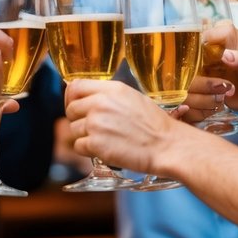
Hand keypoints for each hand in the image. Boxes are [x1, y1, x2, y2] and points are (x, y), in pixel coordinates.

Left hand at [64, 80, 183, 172]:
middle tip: (93, 128)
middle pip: (70, 109)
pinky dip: (88, 150)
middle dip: (78, 119)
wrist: (167, 146)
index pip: (75, 86)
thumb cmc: (155, 124)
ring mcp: (96, 124)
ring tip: (105, 140)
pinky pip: (78, 146)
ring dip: (84, 136)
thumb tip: (88, 99)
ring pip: (73, 129)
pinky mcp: (95, 144)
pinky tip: (104, 149)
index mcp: (111, 89)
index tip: (74, 105)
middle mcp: (100, 103)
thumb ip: (108, 96)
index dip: (70, 97)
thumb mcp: (133, 98)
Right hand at [191, 22, 237, 114]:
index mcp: (223, 38)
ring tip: (224, 95)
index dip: (203, 48)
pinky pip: (191, 98)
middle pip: (188, 60)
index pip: (204, 35)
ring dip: (204, 91)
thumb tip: (225, 56)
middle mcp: (209, 54)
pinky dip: (202, 103)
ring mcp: (204, 73)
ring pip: (187, 81)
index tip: (214, 61)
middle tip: (220, 84)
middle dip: (201, 75)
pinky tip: (219, 103)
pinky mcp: (204, 91)